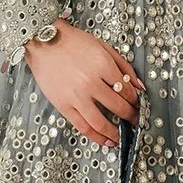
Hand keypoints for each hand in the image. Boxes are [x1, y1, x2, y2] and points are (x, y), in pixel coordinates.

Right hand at [23, 20, 141, 146]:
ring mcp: (76, 96)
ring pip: (101, 122)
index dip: (136, 100)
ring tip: (123, 136)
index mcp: (103, 66)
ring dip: (116, 133)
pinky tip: (106, 140)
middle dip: (131, 117)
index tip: (138, 105)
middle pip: (119, 107)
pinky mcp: (63, 105)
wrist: (43, 41)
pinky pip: (83, 126)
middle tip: (136, 121)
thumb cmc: (72, 42)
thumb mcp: (104, 47)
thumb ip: (124, 66)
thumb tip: (139, 86)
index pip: (127, 90)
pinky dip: (97, 137)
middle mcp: (91, 82)